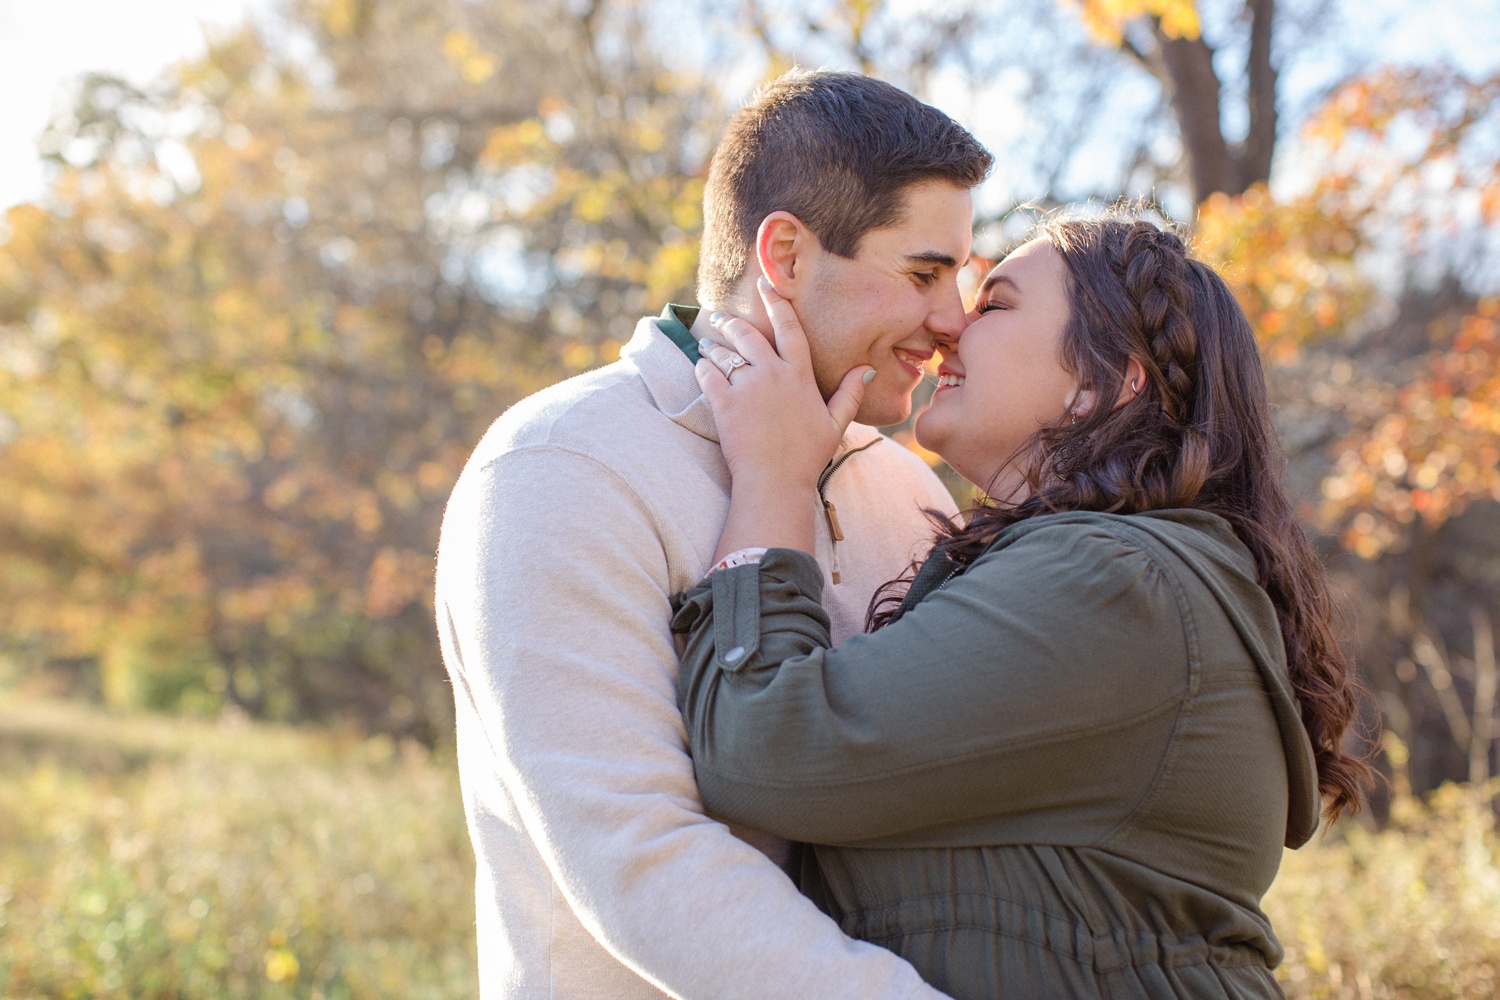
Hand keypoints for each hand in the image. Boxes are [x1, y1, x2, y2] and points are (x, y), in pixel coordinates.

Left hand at [694, 278, 873, 489]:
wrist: (776, 481)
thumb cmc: (807, 456)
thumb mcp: (835, 423)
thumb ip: (850, 393)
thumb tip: (866, 368)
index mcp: (800, 375)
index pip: (789, 329)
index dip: (777, 304)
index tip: (765, 286)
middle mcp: (772, 374)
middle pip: (748, 335)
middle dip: (731, 322)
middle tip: (720, 317)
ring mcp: (747, 387)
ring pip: (724, 354)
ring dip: (713, 346)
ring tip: (706, 344)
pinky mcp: (724, 404)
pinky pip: (707, 375)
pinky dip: (702, 368)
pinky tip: (700, 366)